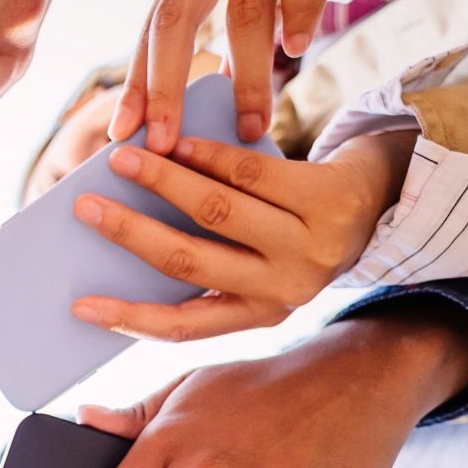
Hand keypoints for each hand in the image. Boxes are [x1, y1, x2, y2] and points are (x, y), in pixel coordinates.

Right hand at [70, 130, 414, 340]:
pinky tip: (173, 139)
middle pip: (191, 262)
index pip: (184, 328)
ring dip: (160, 180)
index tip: (81, 307)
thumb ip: (209, 262)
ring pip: (217, 211)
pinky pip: (249, 172)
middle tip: (85, 207)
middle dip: (130, 233)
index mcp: (261, 313)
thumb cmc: (297, 231)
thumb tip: (124, 235)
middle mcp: (287, 288)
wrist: (386, 200)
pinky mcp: (327, 198)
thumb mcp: (261, 264)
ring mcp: (311, 244)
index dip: (128, 320)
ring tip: (122, 158)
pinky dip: (203, 153)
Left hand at [111, 0, 419, 148]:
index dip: (139, 81)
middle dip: (164, 84)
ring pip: (245, 0)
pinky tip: (295, 49)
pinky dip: (299, 9)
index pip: (156, 22)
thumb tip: (221, 87)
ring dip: (245, 70)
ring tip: (251, 124)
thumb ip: (240, 25)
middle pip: (177, 13)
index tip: (123, 133)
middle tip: (164, 143)